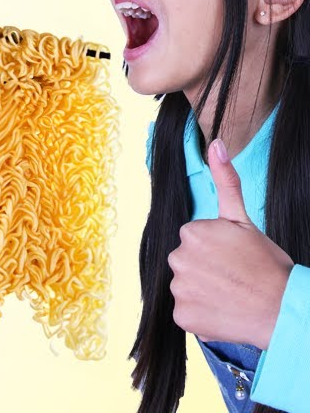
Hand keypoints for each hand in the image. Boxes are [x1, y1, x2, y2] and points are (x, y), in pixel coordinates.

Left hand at [168, 138, 293, 347]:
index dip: (215, 250)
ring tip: (230, 294)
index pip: (194, 240)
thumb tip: (216, 144)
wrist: (283, 308)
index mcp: (191, 233)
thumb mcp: (244, 220)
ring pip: (185, 285)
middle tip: (234, 276)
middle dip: (205, 268)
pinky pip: (184, 311)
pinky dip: (201, 313)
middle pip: (186, 261)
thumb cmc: (267, 264)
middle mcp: (177, 259)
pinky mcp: (181, 315)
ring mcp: (178, 289)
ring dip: (202, 290)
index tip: (234, 258)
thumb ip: (226, 181)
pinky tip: (222, 311)